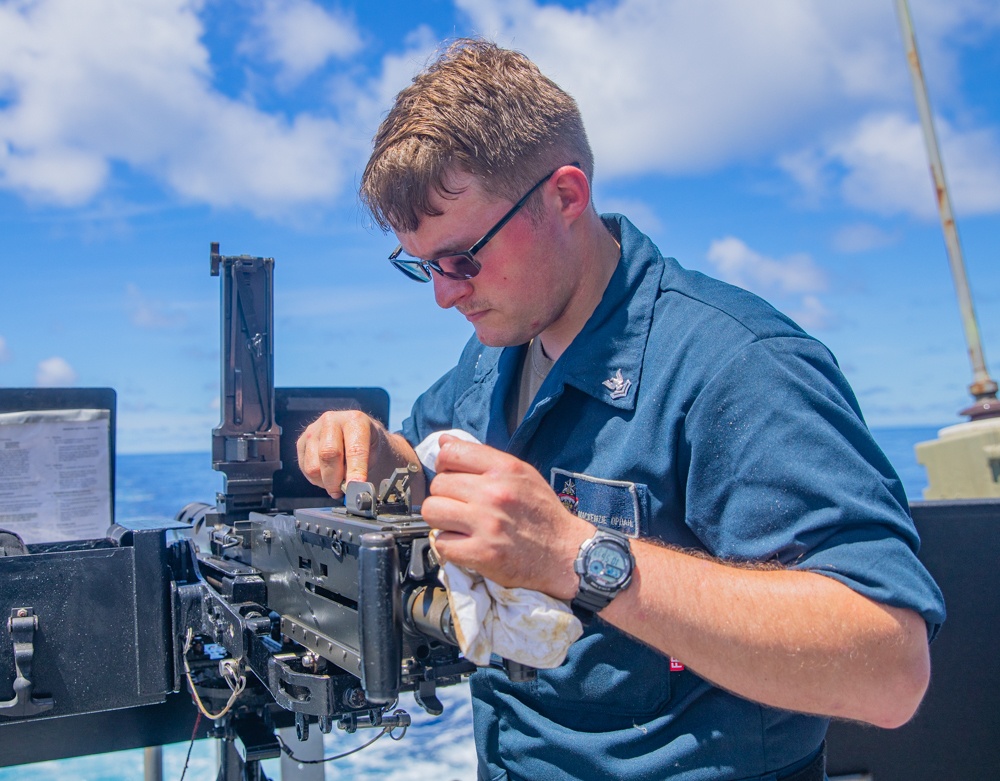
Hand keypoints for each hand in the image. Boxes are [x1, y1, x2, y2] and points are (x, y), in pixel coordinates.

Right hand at [296, 410, 421, 499]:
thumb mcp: (374, 454)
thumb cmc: (368, 445)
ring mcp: (313, 430)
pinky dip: (317, 479)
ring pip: (314, 466)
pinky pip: (305, 469)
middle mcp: (331, 420)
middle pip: (328, 455)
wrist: (356, 436)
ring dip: (326, 482)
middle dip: (336, 480)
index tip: (356, 486)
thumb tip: (354, 490)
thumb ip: (364, 470)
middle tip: (344, 491)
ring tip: (338, 480)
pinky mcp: (301, 442)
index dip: (356, 470)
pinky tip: (328, 474)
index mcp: (355, 420)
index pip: (354, 448)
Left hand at [421, 434, 591, 597]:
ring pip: (432, 511)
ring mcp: (486, 524)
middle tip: (460, 506)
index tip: (451, 476)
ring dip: (441, 520)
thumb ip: (483, 457)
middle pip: (438, 484)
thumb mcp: (522, 474)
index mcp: (505, 469)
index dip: (444, 465)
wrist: (564, 553)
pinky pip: (441, 542)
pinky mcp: (481, 553)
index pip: (451, 453)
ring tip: (458, 524)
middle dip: (445, 495)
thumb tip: (443, 442)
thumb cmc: (542, 513)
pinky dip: (450, 545)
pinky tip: (465, 544)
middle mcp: (494, 493)